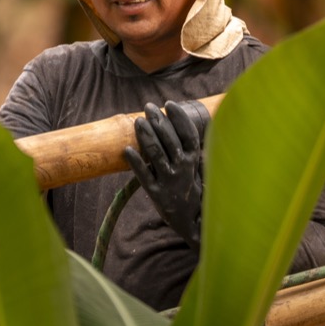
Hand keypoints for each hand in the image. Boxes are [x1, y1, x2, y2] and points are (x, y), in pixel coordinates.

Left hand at [122, 101, 207, 248]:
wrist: (190, 221)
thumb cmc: (191, 188)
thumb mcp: (197, 168)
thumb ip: (191, 149)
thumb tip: (181, 124)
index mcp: (194, 161)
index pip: (189, 134)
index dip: (180, 118)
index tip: (169, 104)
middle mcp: (183, 169)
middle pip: (170, 140)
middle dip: (159, 121)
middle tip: (148, 107)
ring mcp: (169, 181)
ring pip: (156, 154)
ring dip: (146, 136)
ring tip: (138, 121)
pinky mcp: (156, 194)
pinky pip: (144, 176)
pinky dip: (136, 162)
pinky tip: (127, 150)